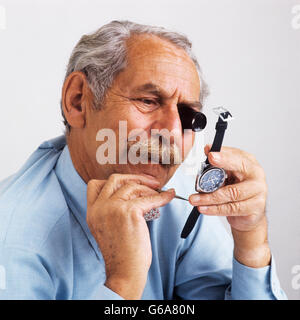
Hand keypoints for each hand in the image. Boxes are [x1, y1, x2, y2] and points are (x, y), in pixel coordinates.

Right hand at [86, 173, 174, 298]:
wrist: (125, 270)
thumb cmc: (122, 251)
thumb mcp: (107, 227)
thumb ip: (112, 209)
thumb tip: (133, 191)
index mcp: (92, 211)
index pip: (95, 185)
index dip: (113, 181)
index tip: (130, 182)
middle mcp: (99, 208)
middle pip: (115, 179)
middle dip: (134, 177)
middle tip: (150, 182)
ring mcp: (112, 208)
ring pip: (132, 186)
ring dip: (149, 189)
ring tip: (159, 194)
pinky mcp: (128, 212)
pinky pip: (149, 198)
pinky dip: (161, 197)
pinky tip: (168, 196)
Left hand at [190, 145, 270, 267]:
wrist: (247, 215)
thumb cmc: (234, 191)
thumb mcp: (225, 177)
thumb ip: (215, 169)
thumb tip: (200, 158)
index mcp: (248, 163)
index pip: (236, 154)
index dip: (222, 153)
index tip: (207, 152)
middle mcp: (256, 175)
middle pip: (238, 168)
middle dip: (219, 167)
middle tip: (205, 165)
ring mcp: (257, 192)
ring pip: (230, 193)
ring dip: (209, 197)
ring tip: (194, 199)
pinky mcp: (253, 208)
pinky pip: (230, 209)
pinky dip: (214, 210)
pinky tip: (202, 209)